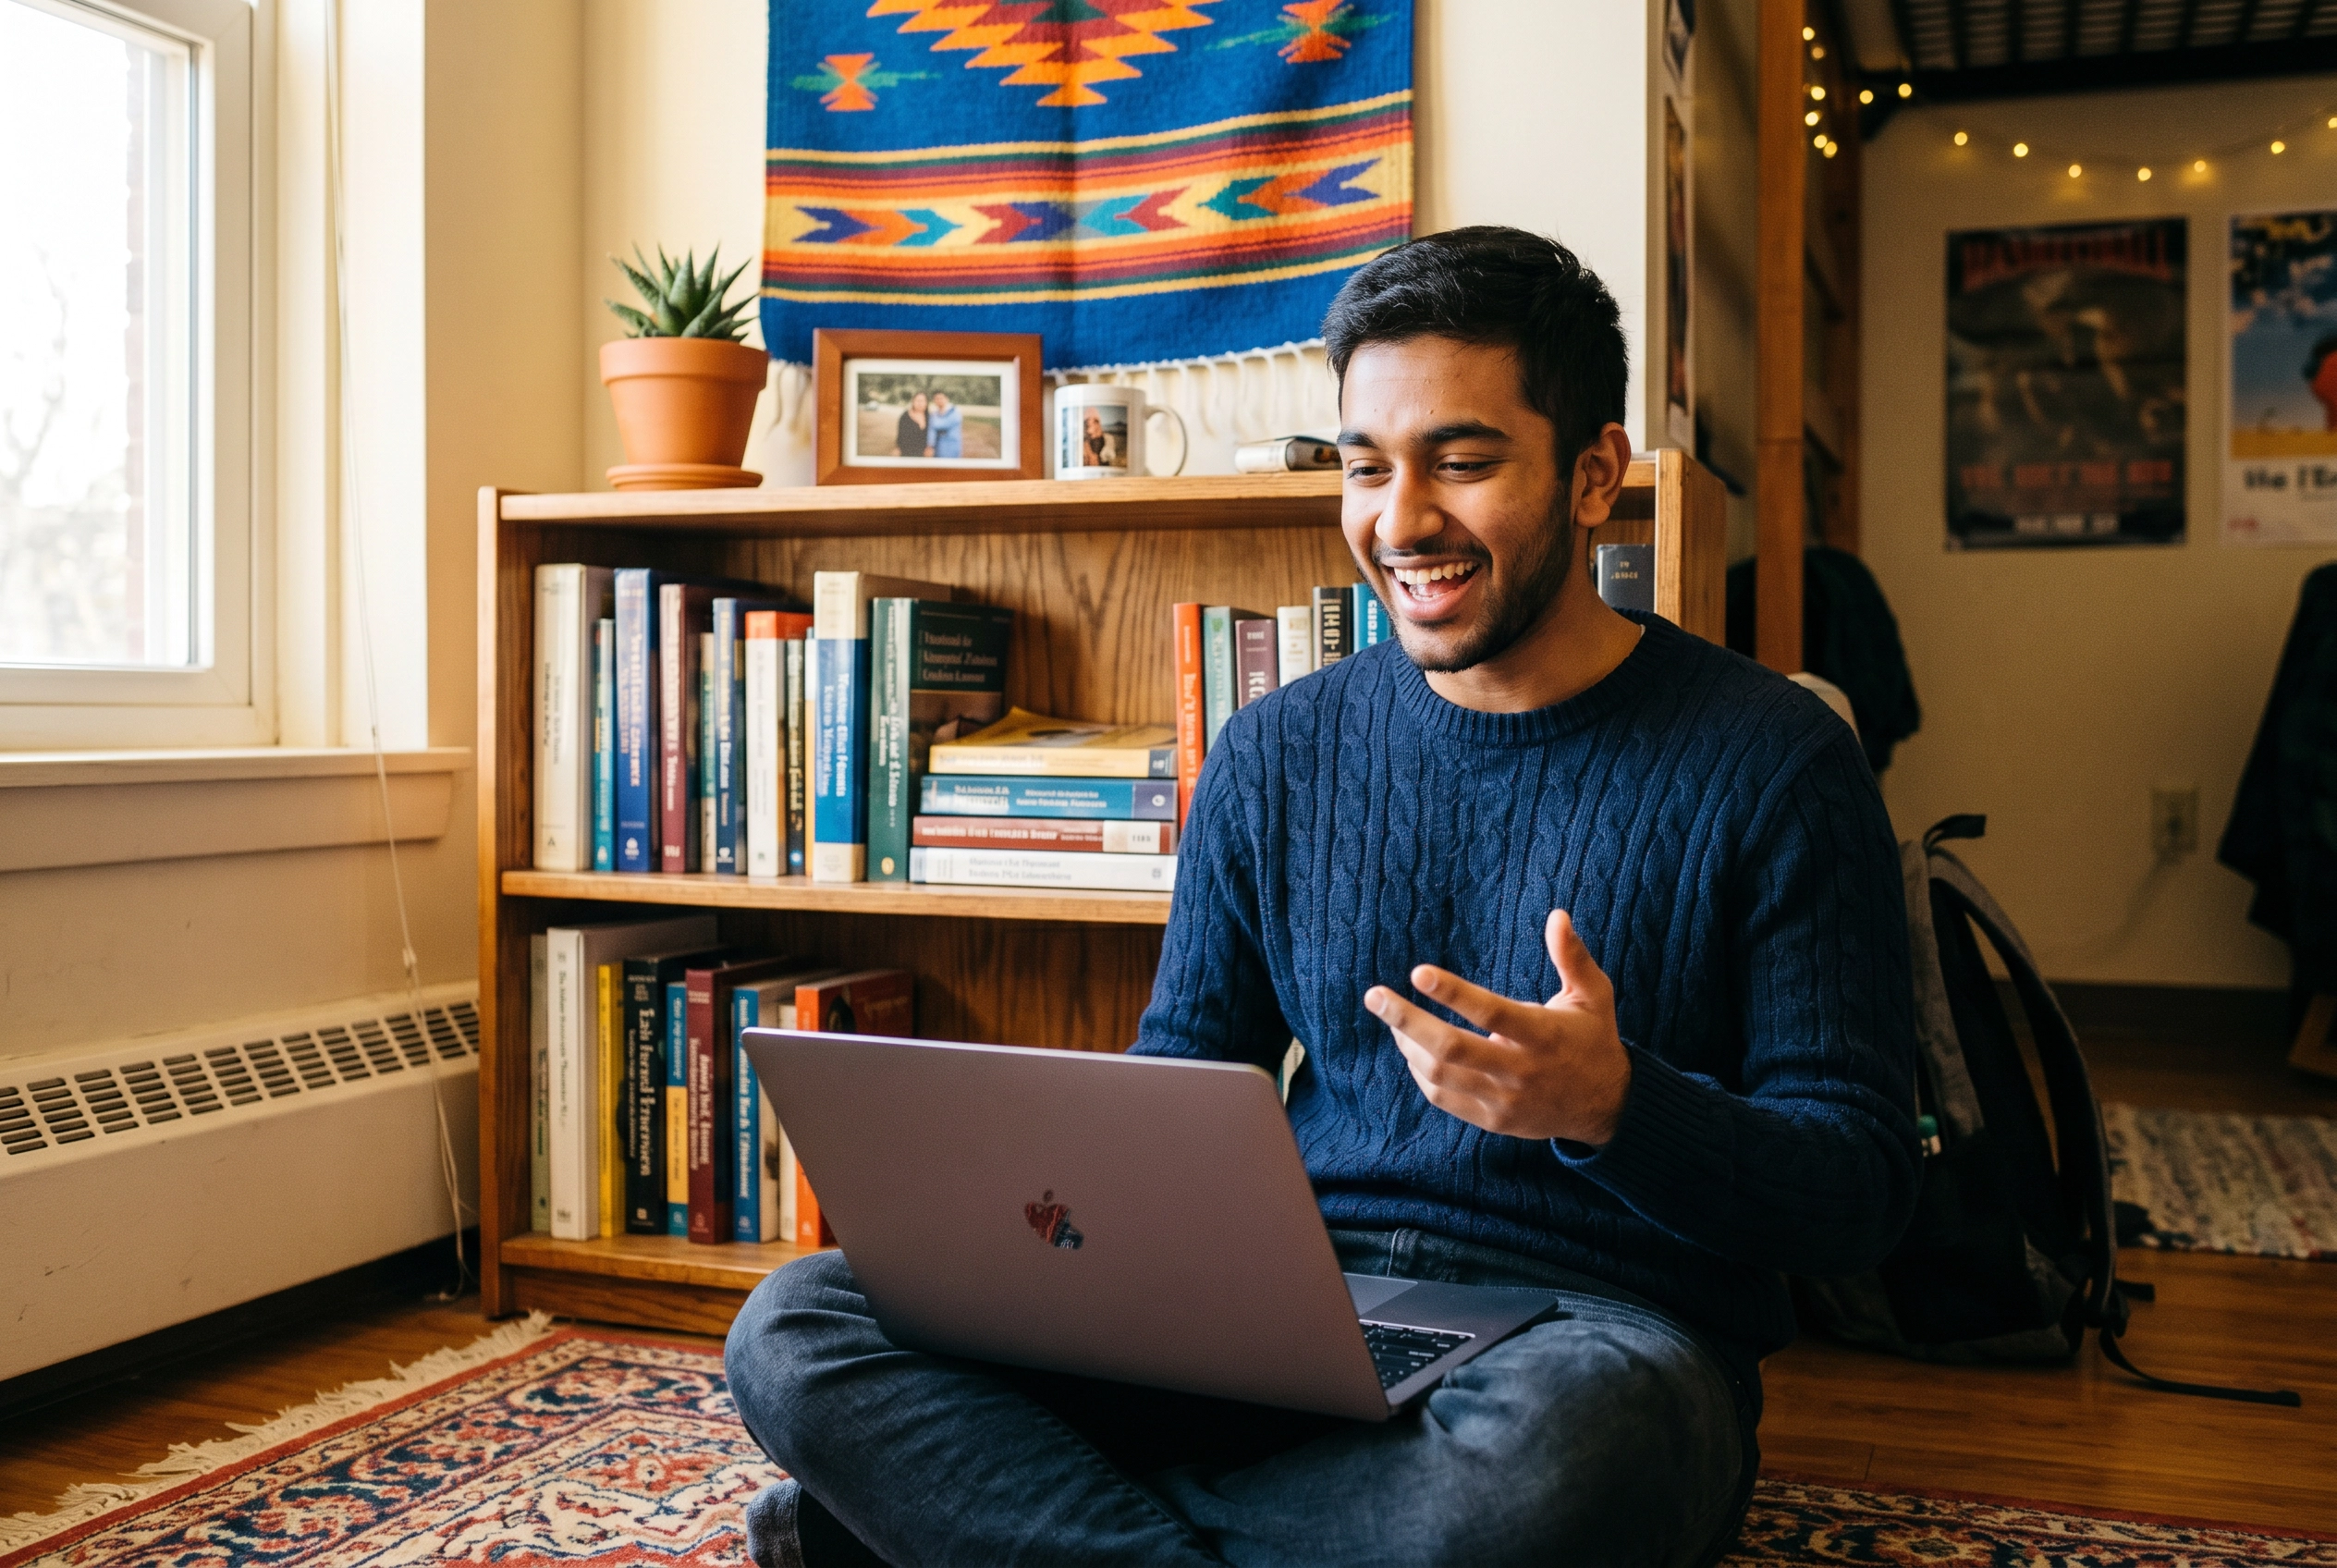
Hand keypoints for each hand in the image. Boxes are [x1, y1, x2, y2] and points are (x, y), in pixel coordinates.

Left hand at [1363, 909, 1632, 1146]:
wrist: (1606, 1107)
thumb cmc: (1593, 1039)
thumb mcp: (1593, 995)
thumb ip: (1573, 956)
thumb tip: (1557, 915)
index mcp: (1543, 1035)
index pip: (1490, 1013)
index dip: (1453, 993)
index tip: (1417, 972)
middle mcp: (1520, 1071)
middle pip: (1450, 1049)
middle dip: (1406, 1021)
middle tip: (1375, 996)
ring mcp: (1504, 1099)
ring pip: (1439, 1075)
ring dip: (1407, 1044)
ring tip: (1391, 1017)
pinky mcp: (1493, 1119)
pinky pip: (1443, 1097)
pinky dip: (1420, 1072)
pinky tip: (1411, 1048)